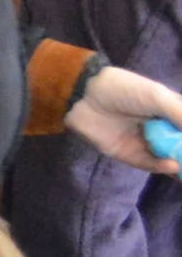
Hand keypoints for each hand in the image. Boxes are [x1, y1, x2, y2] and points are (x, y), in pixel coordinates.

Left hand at [65, 66, 181, 173]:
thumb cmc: (124, 90)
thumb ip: (181, 115)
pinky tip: (172, 165)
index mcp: (169, 112)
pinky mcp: (129, 154)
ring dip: (180, 165)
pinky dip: (162, 166)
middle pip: (180, 146)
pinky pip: (149, 164)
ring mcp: (145, 143)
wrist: (84, 96)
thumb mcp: (158, 97)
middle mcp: (160, 129)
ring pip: (169, 159)